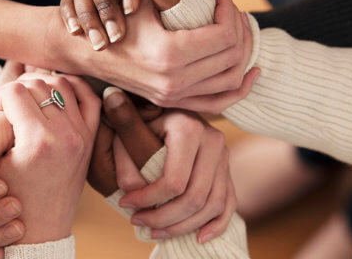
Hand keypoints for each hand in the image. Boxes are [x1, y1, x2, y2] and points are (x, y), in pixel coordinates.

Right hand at [0, 72, 100, 246]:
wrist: (41, 229)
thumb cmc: (8, 200)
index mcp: (38, 141)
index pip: (14, 92)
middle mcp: (66, 135)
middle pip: (38, 84)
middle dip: (16, 90)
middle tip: (4, 106)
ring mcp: (82, 135)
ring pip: (62, 85)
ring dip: (41, 86)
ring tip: (25, 101)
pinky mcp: (90, 139)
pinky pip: (89, 98)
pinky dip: (73, 89)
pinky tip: (54, 93)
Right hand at [78, 0, 258, 112]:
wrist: (89, 52)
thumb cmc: (114, 19)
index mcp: (169, 54)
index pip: (224, 34)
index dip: (230, 10)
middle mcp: (174, 81)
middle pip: (233, 56)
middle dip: (239, 28)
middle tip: (232, 10)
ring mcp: (175, 96)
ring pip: (232, 79)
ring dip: (244, 54)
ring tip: (240, 31)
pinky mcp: (175, 103)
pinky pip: (219, 102)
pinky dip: (240, 89)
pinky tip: (252, 72)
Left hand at [89, 87, 236, 242]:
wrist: (166, 113)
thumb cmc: (142, 123)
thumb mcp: (129, 130)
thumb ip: (124, 151)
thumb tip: (127, 178)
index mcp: (189, 128)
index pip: (174, 181)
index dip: (147, 200)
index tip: (124, 203)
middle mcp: (213, 140)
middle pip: (195, 197)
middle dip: (164, 218)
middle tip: (138, 221)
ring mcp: (224, 156)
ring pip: (212, 205)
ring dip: (183, 226)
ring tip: (156, 230)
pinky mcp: (227, 170)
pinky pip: (228, 204)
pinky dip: (216, 225)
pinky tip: (198, 238)